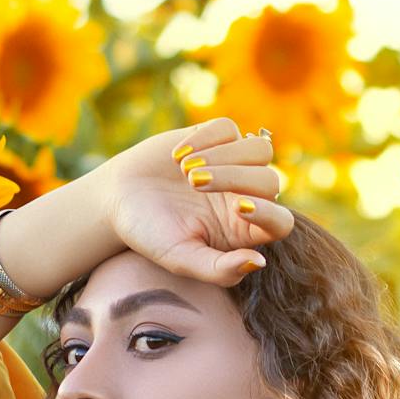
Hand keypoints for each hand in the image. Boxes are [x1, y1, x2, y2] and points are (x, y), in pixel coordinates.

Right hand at [96, 116, 293, 285]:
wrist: (119, 200)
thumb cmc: (151, 236)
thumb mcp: (181, 259)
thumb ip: (219, 270)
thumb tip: (259, 262)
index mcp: (245, 231)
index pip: (280, 223)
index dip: (269, 214)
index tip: (239, 207)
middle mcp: (247, 196)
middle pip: (269, 180)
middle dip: (233, 178)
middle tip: (193, 183)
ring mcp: (236, 164)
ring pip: (259, 149)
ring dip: (224, 156)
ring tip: (186, 171)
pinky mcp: (217, 137)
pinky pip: (228, 128)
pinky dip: (203, 139)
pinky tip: (176, 157)